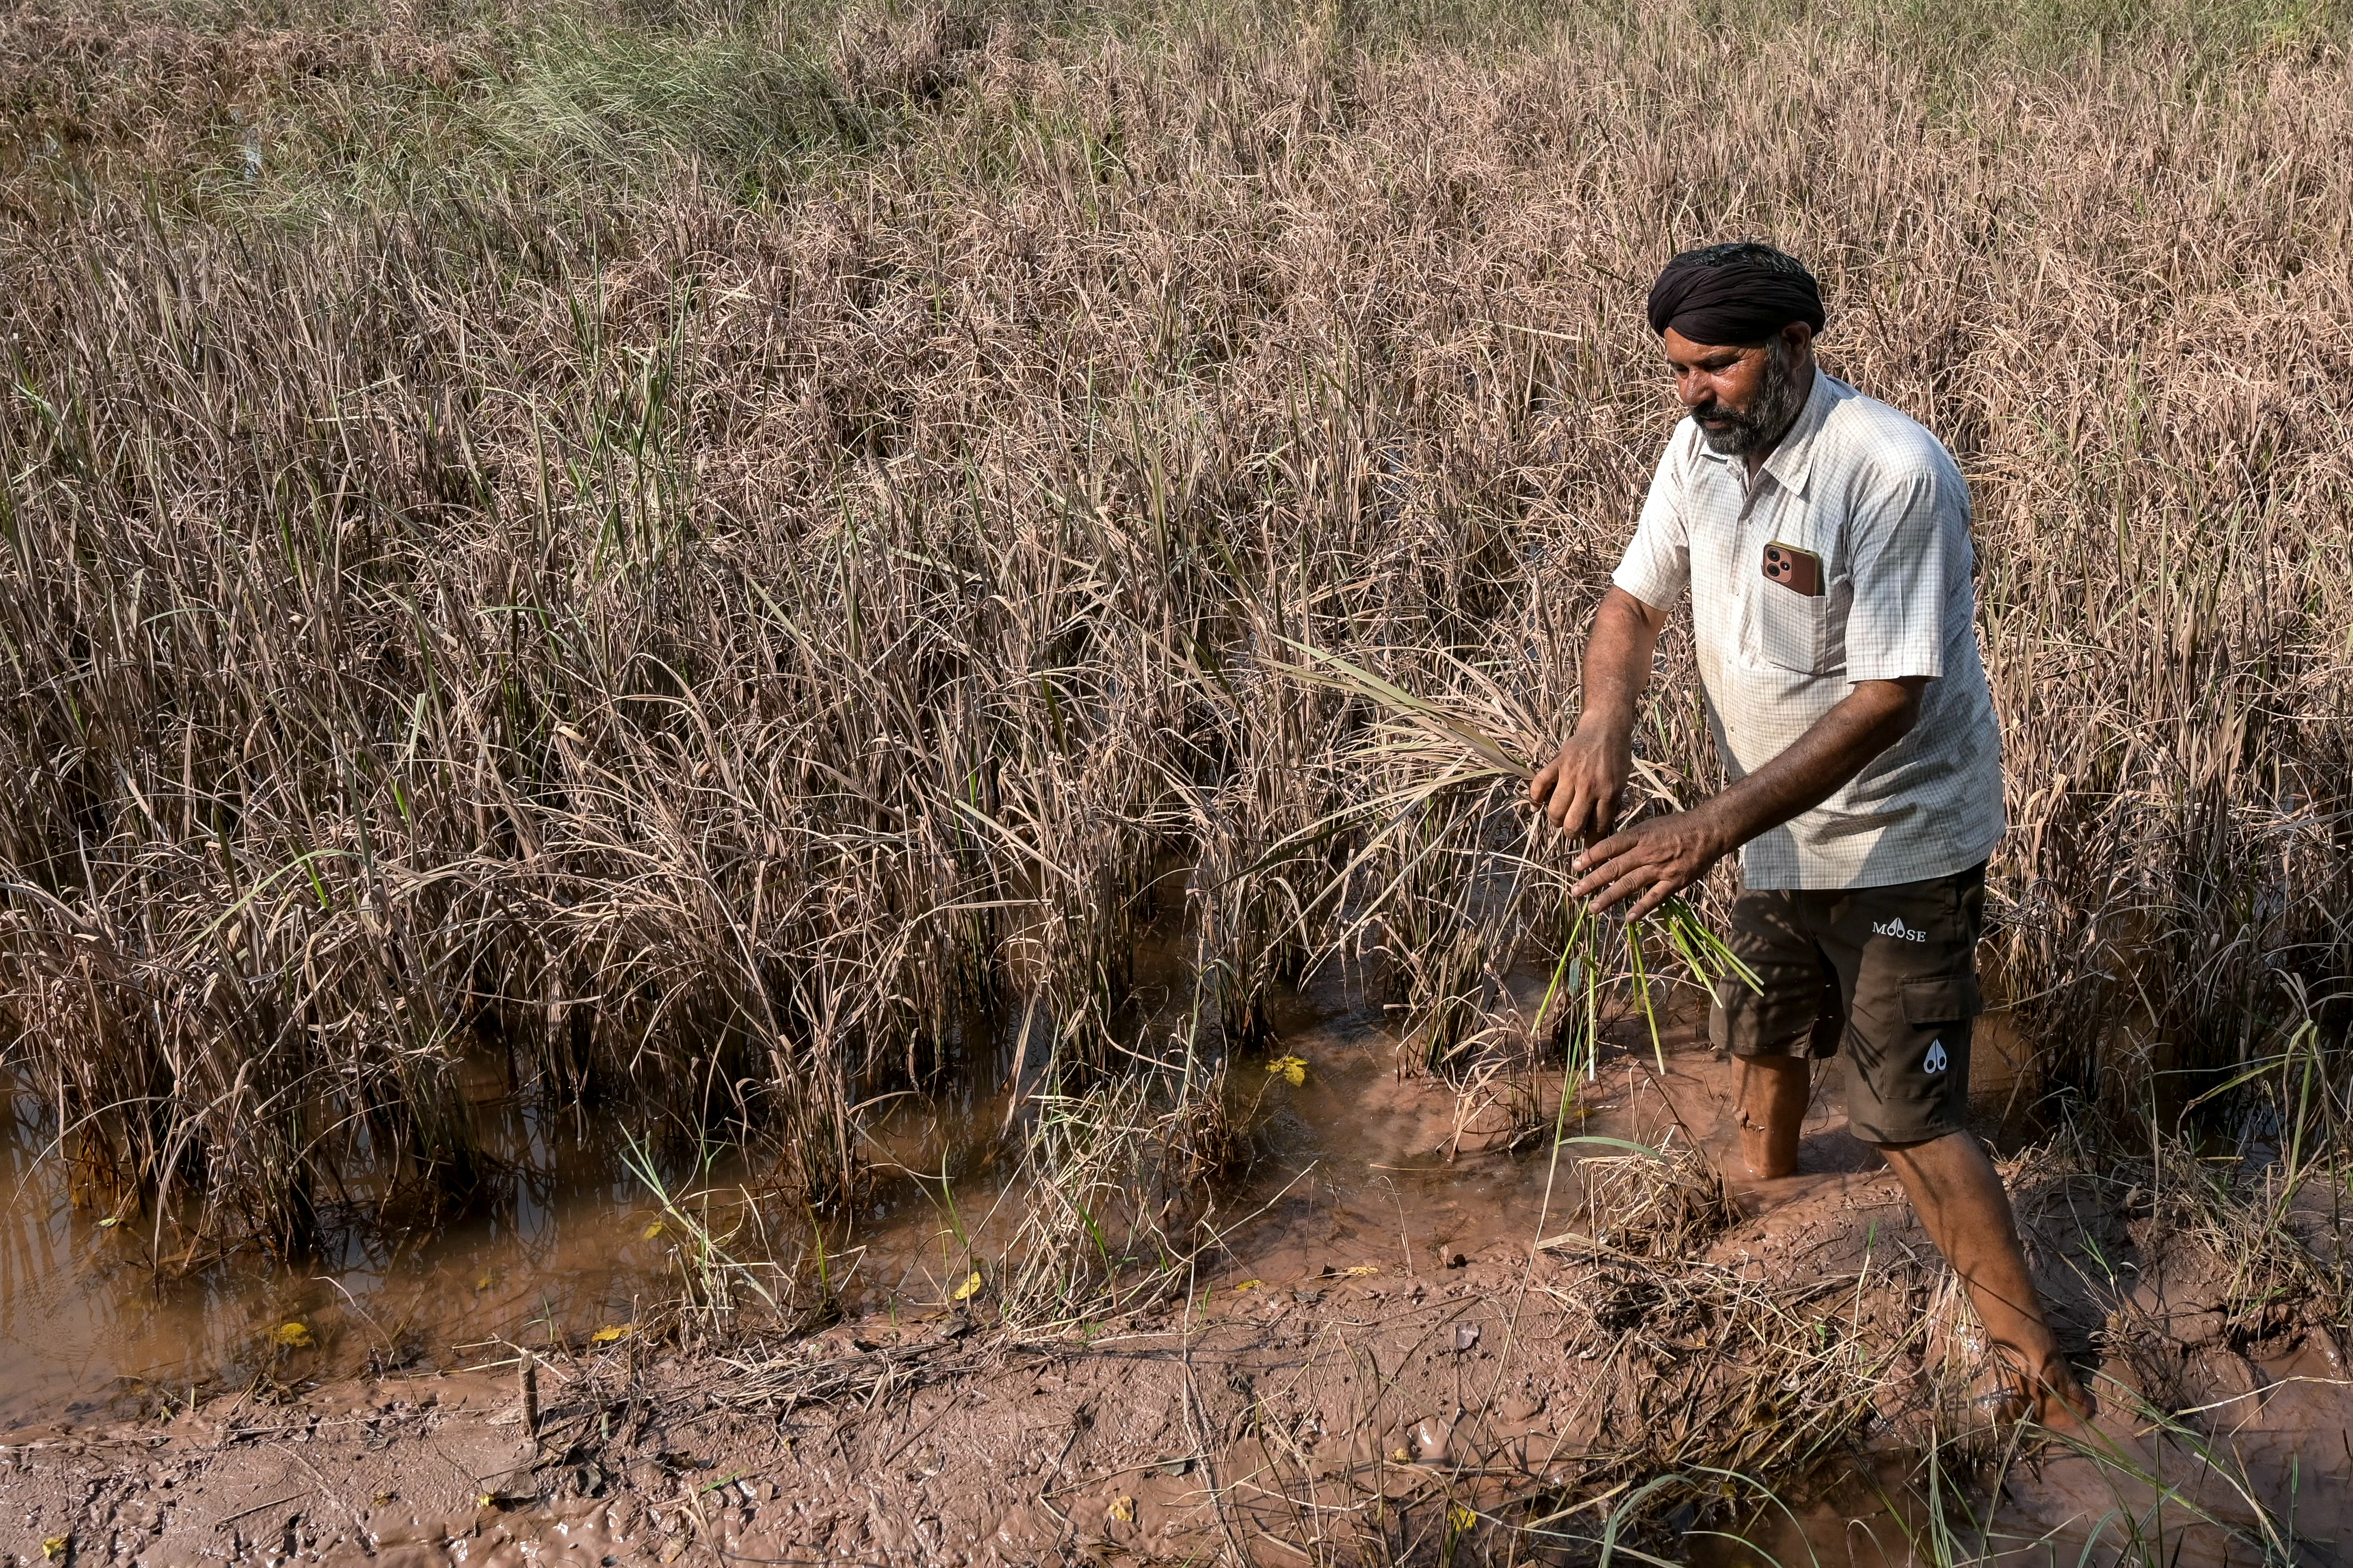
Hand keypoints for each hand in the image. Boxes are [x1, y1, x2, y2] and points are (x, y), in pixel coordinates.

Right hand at [1528, 723, 1631, 841]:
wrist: (1606, 726)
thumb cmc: (1617, 756)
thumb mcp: (1621, 782)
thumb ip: (1609, 804)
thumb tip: (1599, 829)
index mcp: (1609, 792)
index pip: (1597, 827)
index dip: (1591, 842)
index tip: (1588, 849)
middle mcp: (1589, 786)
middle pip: (1573, 824)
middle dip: (1571, 834)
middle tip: (1571, 831)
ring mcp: (1571, 774)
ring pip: (1556, 811)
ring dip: (1555, 820)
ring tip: (1559, 818)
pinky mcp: (1557, 763)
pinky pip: (1539, 786)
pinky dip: (1535, 798)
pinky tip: (1537, 805)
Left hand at [1569, 808, 1732, 918]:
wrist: (1709, 831)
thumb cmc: (1677, 826)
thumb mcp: (1650, 825)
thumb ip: (1630, 839)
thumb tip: (1607, 850)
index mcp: (1639, 835)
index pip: (1609, 846)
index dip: (1590, 856)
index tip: (1575, 866)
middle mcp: (1646, 852)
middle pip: (1614, 868)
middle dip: (1592, 881)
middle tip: (1574, 892)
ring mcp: (1660, 868)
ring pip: (1629, 884)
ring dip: (1609, 897)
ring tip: (1593, 908)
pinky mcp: (1674, 882)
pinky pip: (1655, 897)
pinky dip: (1641, 908)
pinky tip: (1628, 919)